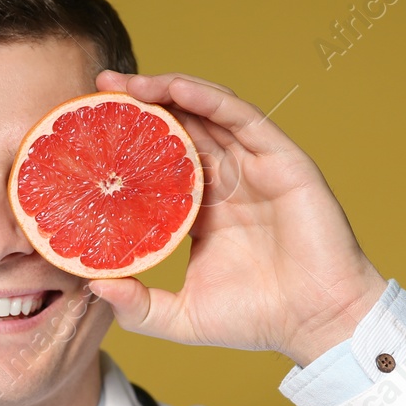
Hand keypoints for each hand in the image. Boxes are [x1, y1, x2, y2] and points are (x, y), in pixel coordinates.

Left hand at [85, 71, 387, 366]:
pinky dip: (209, 99)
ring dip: (169, 92)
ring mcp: (256, 168)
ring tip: (129, 82)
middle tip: (101, 87)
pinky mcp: (282, 161)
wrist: (316, 323)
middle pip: (181, 129)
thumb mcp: (181, 318)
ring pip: (208, 114)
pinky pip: (242, 118)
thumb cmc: (257, 320)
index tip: (88, 131)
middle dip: (141, 105)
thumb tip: (92, 287)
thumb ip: (137, 307)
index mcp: (205, 211)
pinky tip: (177, 88)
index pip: (161, 164)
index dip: (128, 144)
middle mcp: (230, 183)